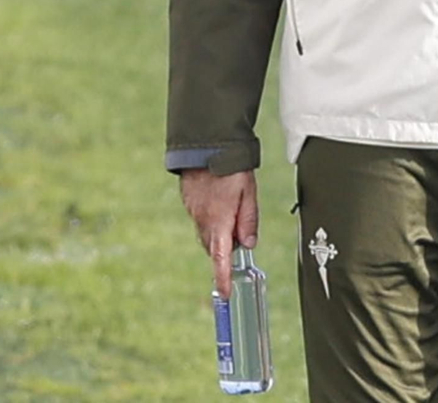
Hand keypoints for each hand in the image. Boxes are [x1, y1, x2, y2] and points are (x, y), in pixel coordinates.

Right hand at [180, 168, 258, 297]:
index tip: (224, 294)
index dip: (222, 278)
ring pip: (206, 232)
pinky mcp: (188, 201)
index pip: (220, 258)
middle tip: (240, 231)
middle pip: (214, 246)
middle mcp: (202, 219)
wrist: (206, 144)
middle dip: (225, 247)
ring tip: (232, 207)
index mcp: (220, 221)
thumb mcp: (249, 194)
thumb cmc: (231, 168)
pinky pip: (200, 218)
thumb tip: (248, 244)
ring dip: (218, 230)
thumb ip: (248, 221)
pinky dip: (210, 217)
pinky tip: (219, 199)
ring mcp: (193, 210)